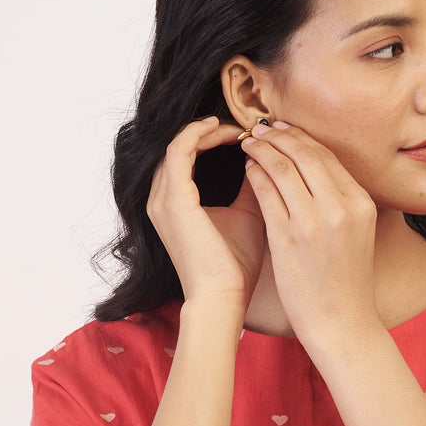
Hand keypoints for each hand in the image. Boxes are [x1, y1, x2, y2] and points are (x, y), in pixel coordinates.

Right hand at [145, 116, 266, 310]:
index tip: (243, 136)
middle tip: (243, 127)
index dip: (210, 139)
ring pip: (177, 143)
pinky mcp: (173, 200)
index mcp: (174, 204)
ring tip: (237, 127)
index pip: (185, 156)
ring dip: (207, 130)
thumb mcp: (247, 215)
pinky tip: (226, 132)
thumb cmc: (235, 267)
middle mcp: (160, 199)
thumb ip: (252, 187)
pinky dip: (201, 135)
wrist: (224, 297)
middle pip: (178, 146)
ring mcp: (162, 199)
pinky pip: (179, 150)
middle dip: (209, 131)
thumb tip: (264, 157)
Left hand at [238, 122, 379, 349]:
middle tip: (261, 128)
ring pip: (282, 167)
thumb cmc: (346, 283)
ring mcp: (313, 222)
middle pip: (305, 153)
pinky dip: (255, 175)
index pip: (327, 156)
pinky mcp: (288, 238)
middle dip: (279, 135)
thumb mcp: (357, 234)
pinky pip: (266, 193)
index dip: (301, 137)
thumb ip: (341, 203)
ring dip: (262, 149)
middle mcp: (340, 207)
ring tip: (248, 143)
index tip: (284, 130)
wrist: (342, 324)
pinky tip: (247, 169)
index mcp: (360, 203)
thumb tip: (317, 174)